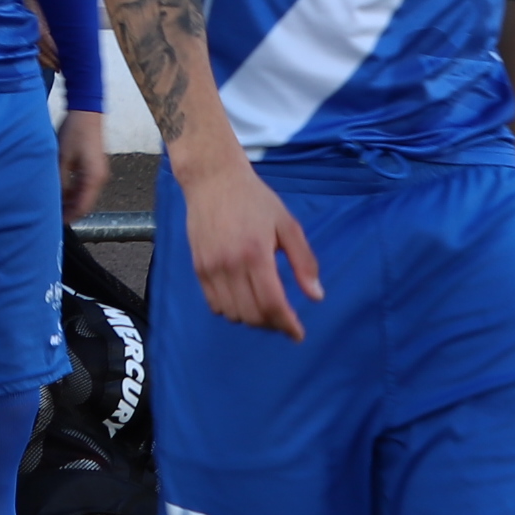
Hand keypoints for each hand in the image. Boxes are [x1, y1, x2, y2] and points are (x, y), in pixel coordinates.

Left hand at [56, 109, 112, 218]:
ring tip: (54, 206)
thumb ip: (60, 182)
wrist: (85, 112)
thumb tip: (55, 199)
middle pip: (85, 203)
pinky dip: (73, 191)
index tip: (56, 224)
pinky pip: (84, 185)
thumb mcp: (62, 159)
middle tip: (52, 217)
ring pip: (84, 195)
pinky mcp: (94, 167)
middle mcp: (100, 178)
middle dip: (70, 211)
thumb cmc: (74, 132)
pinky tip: (60, 192)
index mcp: (94, 178)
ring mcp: (98, 172)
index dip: (70, 217)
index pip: (83, 207)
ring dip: (71, 201)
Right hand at [175, 152, 322, 337]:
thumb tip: (316, 297)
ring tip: (266, 309)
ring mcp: (211, 268)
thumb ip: (303, 261)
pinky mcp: (198, 268)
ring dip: (252, 319)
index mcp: (256, 253)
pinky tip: (244, 299)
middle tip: (285, 319)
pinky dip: (232, 310)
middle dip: (272, 324)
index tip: (298, 334)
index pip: (271, 304)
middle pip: (252, 314)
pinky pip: (215, 305)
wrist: (213, 180)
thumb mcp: (287, 224)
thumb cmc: (255, 199)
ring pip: (233, 314)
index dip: (287, 325)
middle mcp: (230, 265)